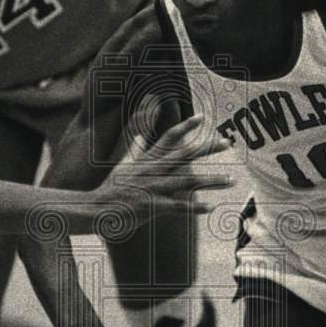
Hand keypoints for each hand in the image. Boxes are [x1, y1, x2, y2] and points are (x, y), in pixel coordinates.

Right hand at [96, 114, 233, 221]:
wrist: (94, 209)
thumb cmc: (110, 189)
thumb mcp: (122, 165)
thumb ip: (134, 150)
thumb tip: (139, 134)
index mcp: (147, 160)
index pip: (168, 137)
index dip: (185, 126)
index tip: (202, 117)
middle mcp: (152, 170)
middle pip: (185, 155)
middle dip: (207, 148)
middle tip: (228, 142)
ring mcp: (152, 187)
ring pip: (187, 181)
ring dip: (211, 180)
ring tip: (231, 179)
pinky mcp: (151, 206)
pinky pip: (177, 206)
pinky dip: (194, 207)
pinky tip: (209, 207)